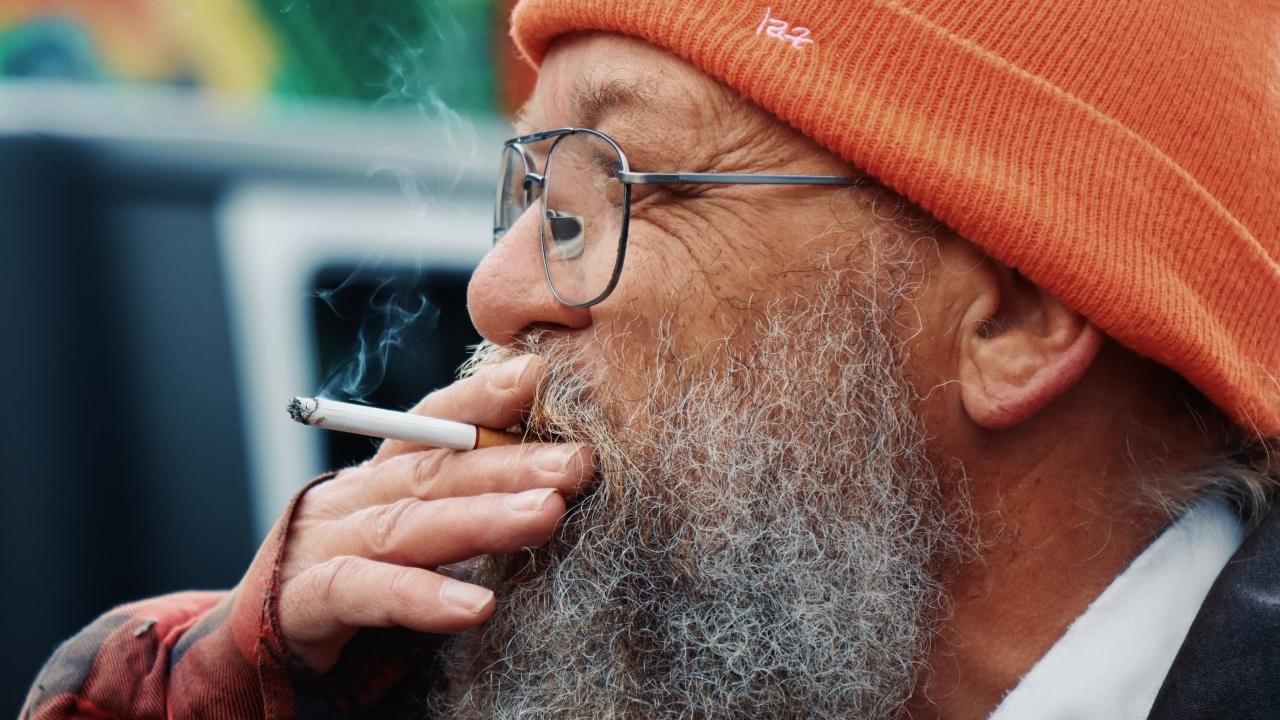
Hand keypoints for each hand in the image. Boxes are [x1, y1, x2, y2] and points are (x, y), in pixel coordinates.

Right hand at [271, 355, 592, 670]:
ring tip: (548, 513)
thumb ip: (462, 505)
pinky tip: (476, 606)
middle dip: (510, 461)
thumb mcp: (413, 536)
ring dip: (482, 517)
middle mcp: (350, 499)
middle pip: (435, 470)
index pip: (432, 423)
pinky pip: (363, 592)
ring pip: (408, 524)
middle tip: (577, 462)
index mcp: (379, 476)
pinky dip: (420, 597)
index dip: (481, 397)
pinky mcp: (301, 603)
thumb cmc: (358, 587)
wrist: (258, 655)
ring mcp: (321, 546)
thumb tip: (554, 481)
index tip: (539, 376)